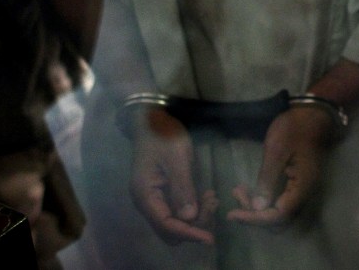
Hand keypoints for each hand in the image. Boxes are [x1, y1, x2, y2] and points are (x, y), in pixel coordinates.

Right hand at [129, 107, 217, 244]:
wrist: (152, 118)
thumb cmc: (163, 134)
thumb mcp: (176, 157)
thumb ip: (182, 187)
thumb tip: (189, 217)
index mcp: (145, 195)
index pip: (166, 224)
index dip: (189, 233)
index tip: (210, 238)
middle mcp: (148, 202)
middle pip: (170, 230)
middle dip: (194, 225)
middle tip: (213, 205)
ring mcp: (155, 198)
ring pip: (176, 222)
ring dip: (196, 217)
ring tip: (212, 198)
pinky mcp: (164, 193)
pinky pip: (179, 210)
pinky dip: (194, 208)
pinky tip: (207, 196)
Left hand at [225, 105, 334, 225]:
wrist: (312, 113)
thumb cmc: (294, 128)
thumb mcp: (277, 150)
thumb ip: (268, 179)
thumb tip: (258, 207)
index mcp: (303, 186)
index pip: (279, 215)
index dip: (256, 218)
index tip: (233, 214)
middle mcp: (305, 193)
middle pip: (279, 219)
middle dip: (255, 213)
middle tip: (236, 198)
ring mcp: (301, 188)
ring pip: (278, 210)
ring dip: (257, 206)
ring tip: (238, 191)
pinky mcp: (296, 183)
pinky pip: (279, 199)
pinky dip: (263, 197)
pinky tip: (248, 188)